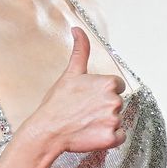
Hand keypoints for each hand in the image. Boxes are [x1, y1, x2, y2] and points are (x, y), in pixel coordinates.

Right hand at [27, 27, 125, 153]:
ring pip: (118, 120)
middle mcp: (115, 101)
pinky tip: (92, 134)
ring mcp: (114, 120)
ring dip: (105, 123)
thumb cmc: (57, 103)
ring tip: (86, 123)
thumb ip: (81, 51)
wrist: (47, 131)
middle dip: (104, 108)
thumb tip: (77, 29)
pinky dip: (109, 138)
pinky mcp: (111, 138)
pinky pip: (119, 137)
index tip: (89, 98)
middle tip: (85, 112)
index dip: (103, 93)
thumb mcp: (70, 74)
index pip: (117, 86)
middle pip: (117, 103)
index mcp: (108, 83)